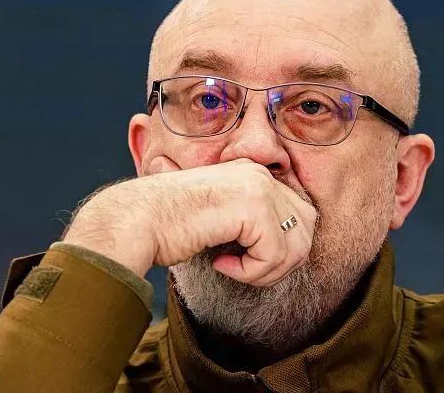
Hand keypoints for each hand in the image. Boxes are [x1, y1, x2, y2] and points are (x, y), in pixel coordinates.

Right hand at [62, 159, 316, 286]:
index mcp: (253, 172)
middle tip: (246, 269)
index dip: (284, 245)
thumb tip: (298, 247)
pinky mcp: (253, 207)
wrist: (135, 220)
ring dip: (265, 270)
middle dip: (282, 260)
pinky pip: (273, 255)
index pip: (302, 211)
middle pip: (307, 228)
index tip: (247, 257)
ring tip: (233, 268)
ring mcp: (259, 186)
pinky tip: (220, 263)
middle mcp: (260, 173)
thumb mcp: (222, 217)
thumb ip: (255, 222)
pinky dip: (250, 272)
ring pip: (296, 245)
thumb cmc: (170, 226)